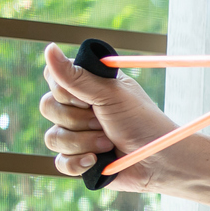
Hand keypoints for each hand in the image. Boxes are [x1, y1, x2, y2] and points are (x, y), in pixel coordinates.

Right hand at [39, 44, 179, 189]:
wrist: (161, 161)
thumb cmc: (142, 122)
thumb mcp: (110, 94)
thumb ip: (76, 76)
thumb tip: (48, 48)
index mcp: (88, 87)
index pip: (53, 78)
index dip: (65, 90)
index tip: (90, 98)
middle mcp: (80, 109)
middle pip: (48, 108)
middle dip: (79, 119)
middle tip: (104, 122)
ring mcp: (79, 135)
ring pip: (53, 137)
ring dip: (83, 142)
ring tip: (109, 144)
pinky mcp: (80, 160)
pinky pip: (60, 162)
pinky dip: (77, 162)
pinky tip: (96, 161)